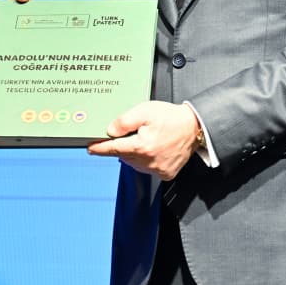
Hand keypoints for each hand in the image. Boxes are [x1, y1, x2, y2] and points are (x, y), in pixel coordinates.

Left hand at [86, 101, 200, 180]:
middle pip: (124, 155)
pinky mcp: (165, 173)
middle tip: (133, 132)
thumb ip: (124, 121)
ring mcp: (158, 169)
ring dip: (134, 153)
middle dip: (123, 145)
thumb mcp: (145, 111)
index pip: (114, 149)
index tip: (90, 149)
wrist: (195, 127)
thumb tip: (109, 131)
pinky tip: (154, 148)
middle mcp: (149, 161)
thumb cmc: (171, 118)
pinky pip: (148, 168)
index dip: (100, 148)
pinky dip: (146, 159)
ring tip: (147, 138)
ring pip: (135, 163)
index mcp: (142, 146)